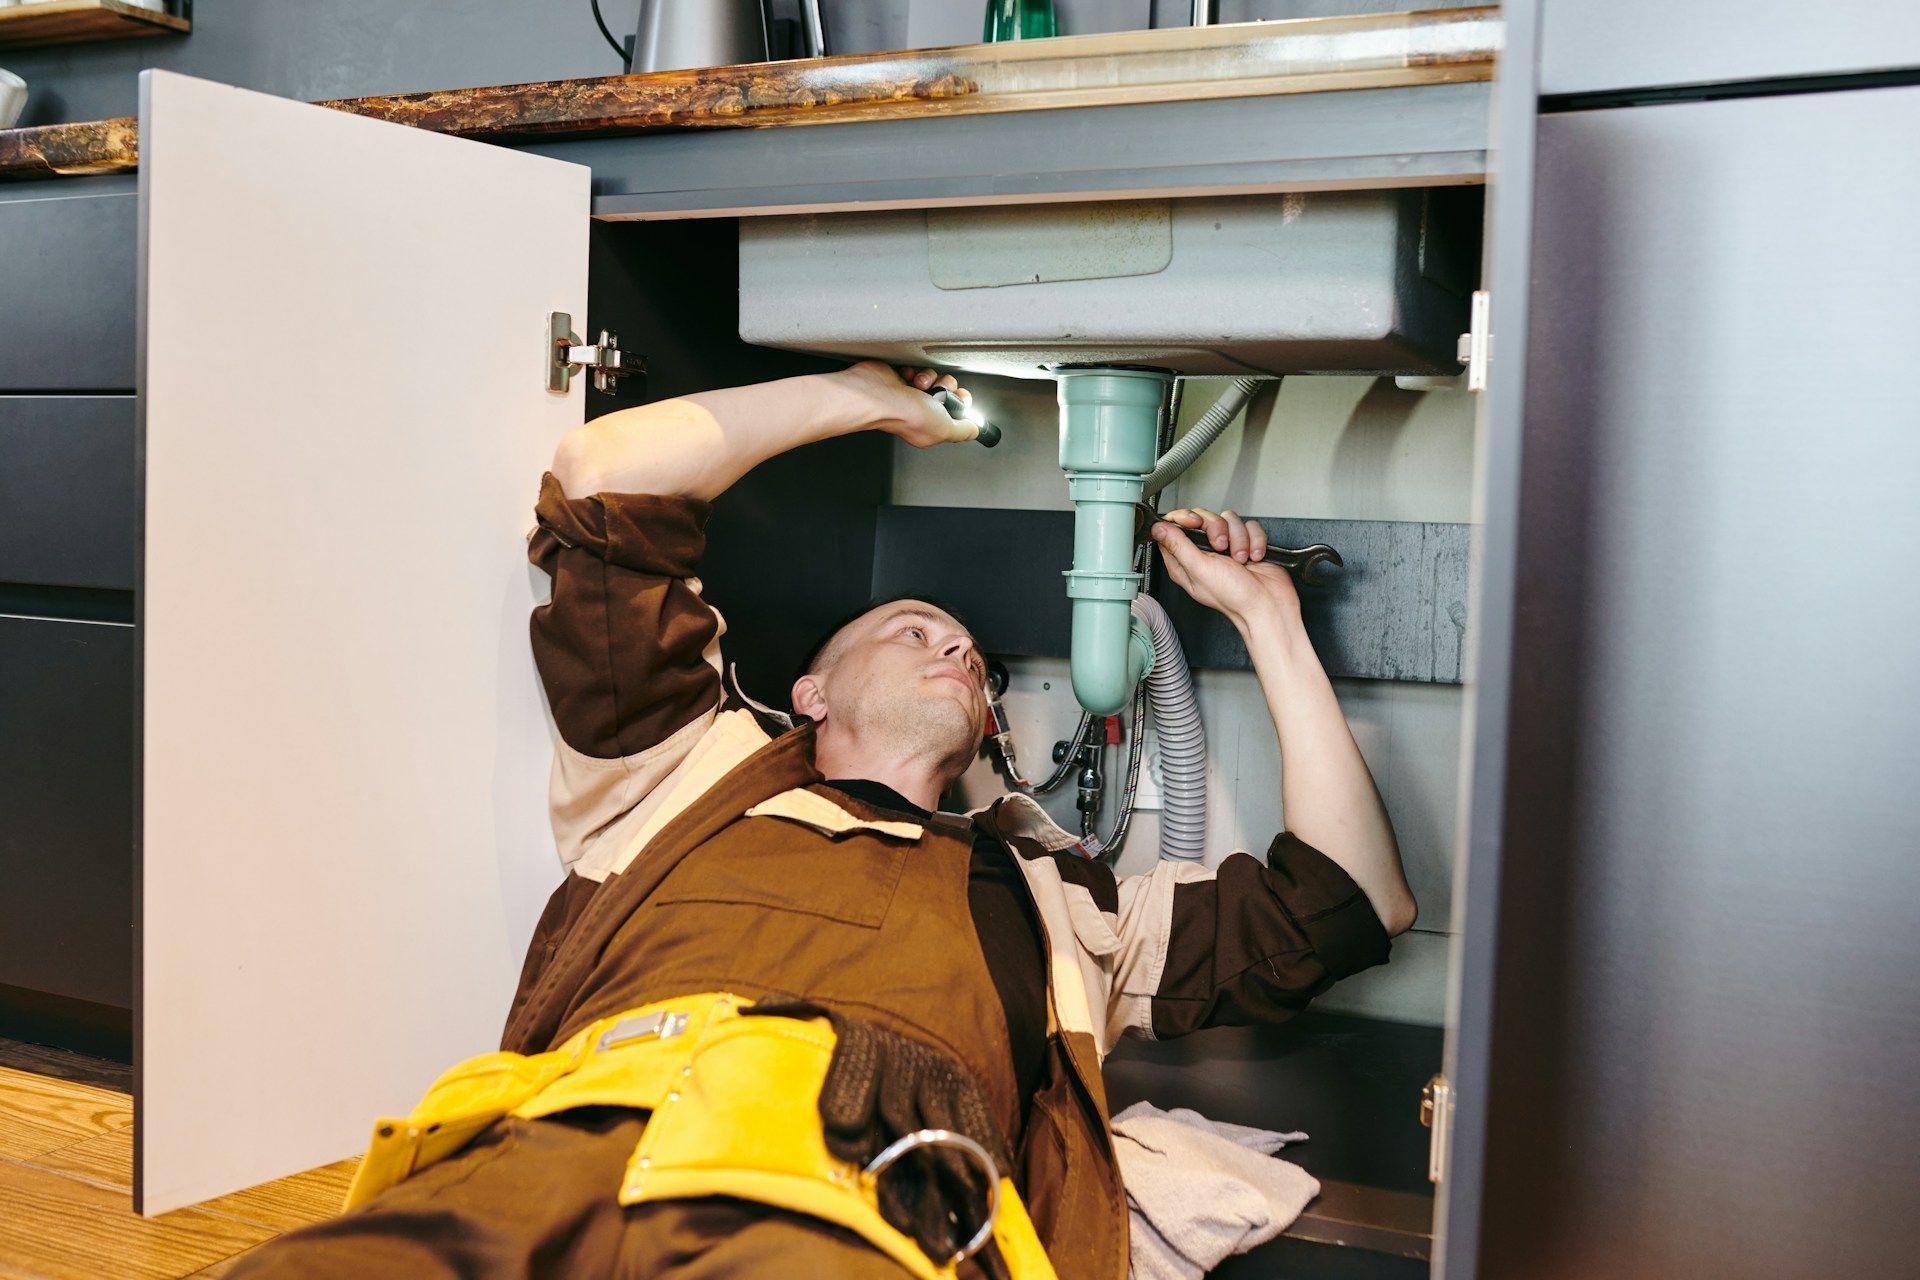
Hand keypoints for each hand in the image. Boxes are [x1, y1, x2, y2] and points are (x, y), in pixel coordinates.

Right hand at [835, 360, 977, 448]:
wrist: (875, 395)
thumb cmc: (902, 413)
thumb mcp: (944, 429)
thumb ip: (963, 430)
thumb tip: (976, 430)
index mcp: (931, 427)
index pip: (956, 413)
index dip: (961, 403)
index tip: (961, 399)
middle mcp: (921, 412)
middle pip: (947, 393)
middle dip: (947, 388)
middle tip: (938, 392)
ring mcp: (910, 394)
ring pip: (934, 379)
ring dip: (929, 379)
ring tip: (919, 385)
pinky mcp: (900, 378)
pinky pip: (918, 368)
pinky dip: (914, 371)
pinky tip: (907, 378)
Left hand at [1150, 507, 1300, 627]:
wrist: (1267, 603)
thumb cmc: (1233, 596)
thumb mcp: (1198, 569)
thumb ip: (1177, 546)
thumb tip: (1158, 529)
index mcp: (1184, 561)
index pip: (1173, 528)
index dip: (1182, 519)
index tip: (1194, 522)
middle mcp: (1203, 553)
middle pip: (1203, 518)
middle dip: (1215, 528)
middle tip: (1221, 546)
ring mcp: (1226, 547)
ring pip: (1228, 520)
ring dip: (1239, 538)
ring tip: (1240, 559)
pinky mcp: (1246, 543)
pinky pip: (1249, 526)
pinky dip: (1254, 540)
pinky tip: (1253, 557)